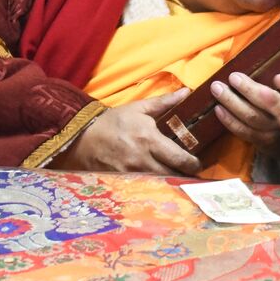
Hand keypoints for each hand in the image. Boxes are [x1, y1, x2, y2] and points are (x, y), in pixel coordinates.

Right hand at [50, 88, 199, 175]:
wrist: (82, 137)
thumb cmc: (112, 122)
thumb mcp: (138, 108)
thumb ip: (164, 102)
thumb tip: (187, 92)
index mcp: (149, 139)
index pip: (179, 158)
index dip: (193, 164)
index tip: (197, 164)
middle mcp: (142, 159)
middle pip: (173, 175)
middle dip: (185, 176)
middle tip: (191, 174)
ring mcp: (132, 173)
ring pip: (161, 184)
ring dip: (172, 183)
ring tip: (179, 180)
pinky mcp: (123, 182)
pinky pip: (145, 188)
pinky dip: (155, 188)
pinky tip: (160, 186)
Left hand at [212, 74, 279, 155]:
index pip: (275, 95)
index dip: (254, 87)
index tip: (236, 75)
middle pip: (260, 105)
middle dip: (243, 90)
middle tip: (229, 77)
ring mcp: (272, 134)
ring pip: (250, 118)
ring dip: (231, 103)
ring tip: (217, 89)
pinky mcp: (263, 143)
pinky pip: (244, 132)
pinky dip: (229, 121)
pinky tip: (218, 110)